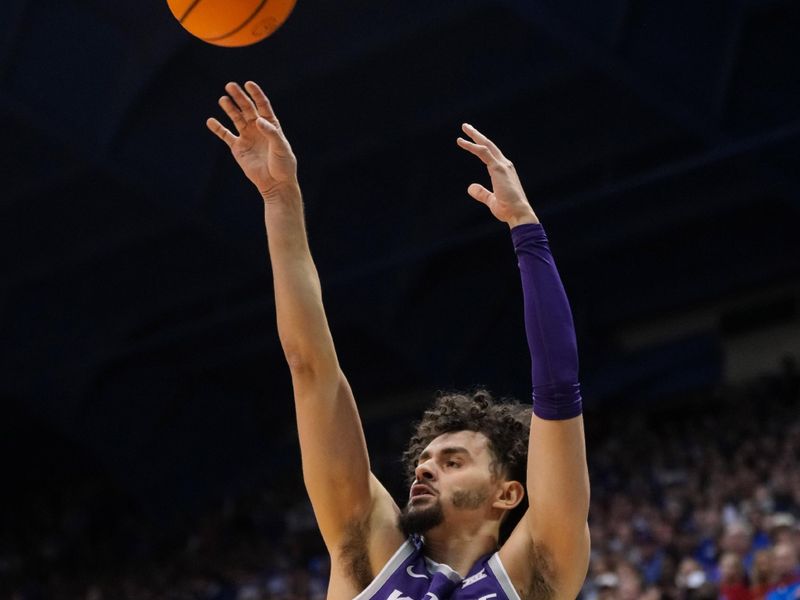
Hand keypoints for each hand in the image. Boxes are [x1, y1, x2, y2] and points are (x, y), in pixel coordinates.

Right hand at [206, 81, 296, 200]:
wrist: (275, 184)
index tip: (249, 84)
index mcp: (271, 125)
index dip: (256, 94)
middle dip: (239, 97)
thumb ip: (271, 133)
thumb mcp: (281, 148)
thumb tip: (258, 120)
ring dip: (229, 108)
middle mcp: (258, 128)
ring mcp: (247, 137)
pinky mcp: (238, 148)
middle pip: (247, 109)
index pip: (262, 105)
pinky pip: (226, 135)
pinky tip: (211, 121)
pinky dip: (218, 129)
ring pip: (236, 118)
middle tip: (230, 86)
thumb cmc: (283, 165)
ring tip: (223, 99)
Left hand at [457, 124, 538, 226]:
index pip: (491, 154)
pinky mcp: (499, 169)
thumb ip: (481, 193)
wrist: (518, 213)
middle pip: (489, 145)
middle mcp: (505, 165)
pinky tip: (463, 143)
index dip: (480, 146)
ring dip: (474, 136)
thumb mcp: (491, 200)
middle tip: (465, 126)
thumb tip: (470, 187)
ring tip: (464, 127)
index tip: (469, 141)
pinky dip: (473, 147)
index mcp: (504, 171)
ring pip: (486, 146)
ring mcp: (503, 165)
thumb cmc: (508, 209)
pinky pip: (484, 153)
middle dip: (477, 135)